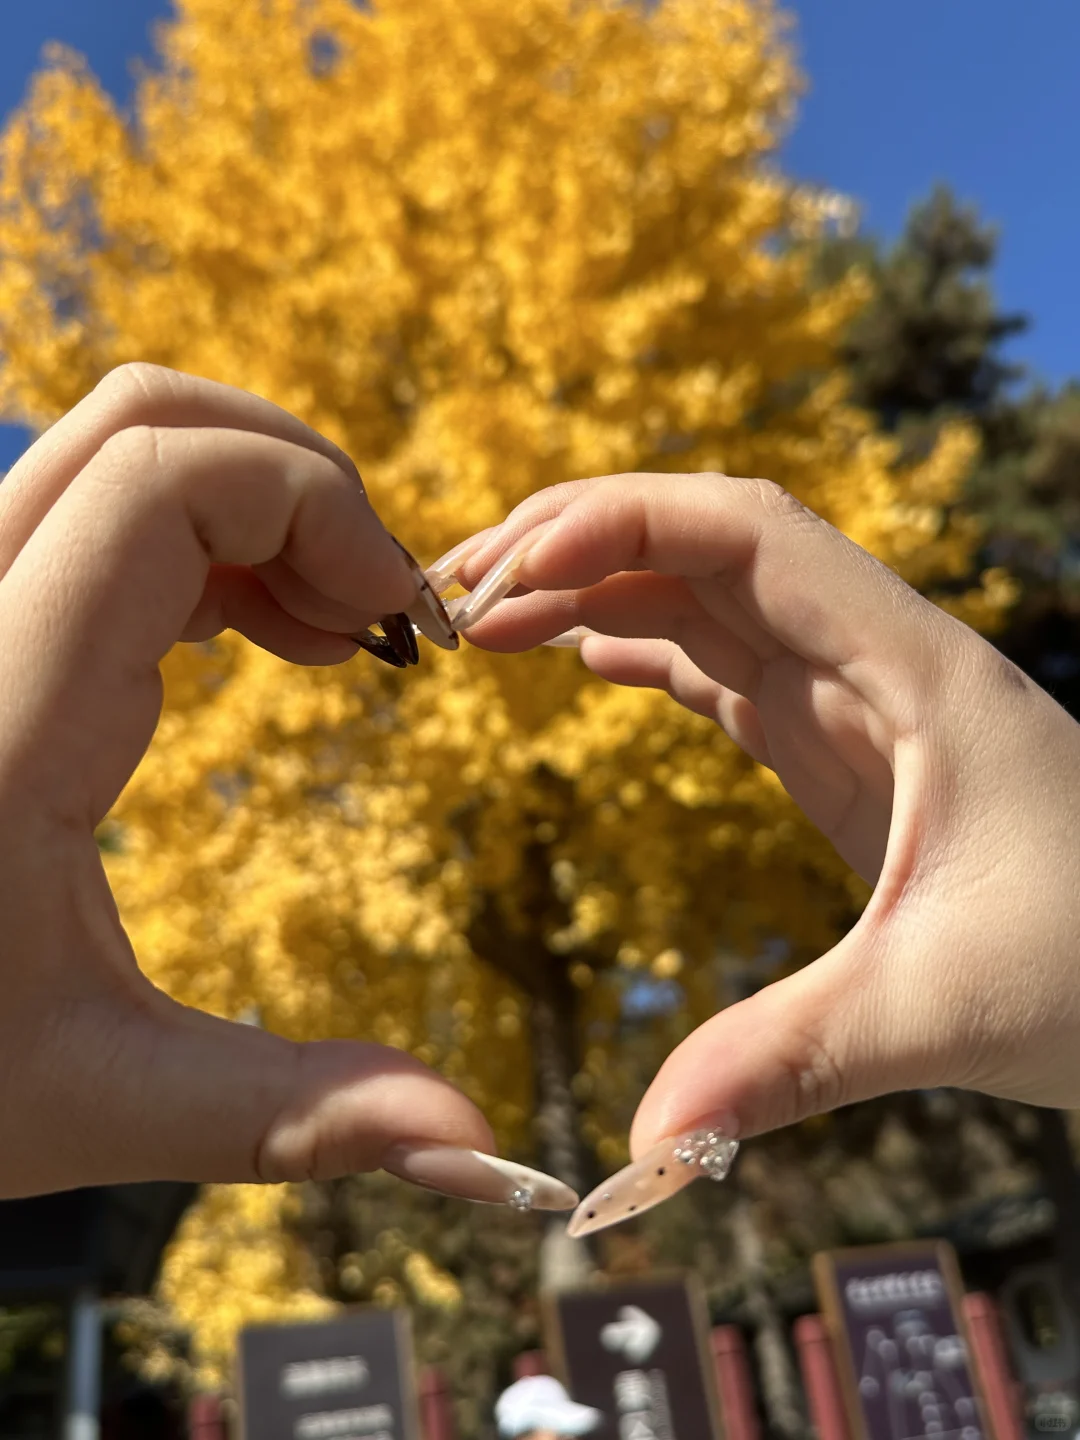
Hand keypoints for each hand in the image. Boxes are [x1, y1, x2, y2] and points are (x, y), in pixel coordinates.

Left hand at [0, 364, 573, 1213]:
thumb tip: (480, 1149)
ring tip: (335, 633)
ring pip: (120, 447)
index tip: (401, 625)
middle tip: (379, 616)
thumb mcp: (102, 1098)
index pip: (160, 483)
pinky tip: (265, 639)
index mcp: (4, 722)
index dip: (315, 505)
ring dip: (259, 505)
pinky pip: (102, 509)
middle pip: (144, 421)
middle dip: (301, 484)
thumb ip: (303, 1115)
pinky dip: (210, 542)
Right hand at [456, 472, 1079, 1224]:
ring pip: (709, 602)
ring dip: (599, 592)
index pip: (750, 533)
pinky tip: (582, 658)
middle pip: (709, 544)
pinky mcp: (842, 754)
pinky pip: (727, 670)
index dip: (620, 522)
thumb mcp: (943, 1009)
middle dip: (580, 543)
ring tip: (487, 623)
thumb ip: (789, 1062)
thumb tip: (645, 1145)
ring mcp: (857, 705)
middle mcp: (879, 662)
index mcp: (913, 671)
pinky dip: (646, 649)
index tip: (512, 569)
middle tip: (459, 592)